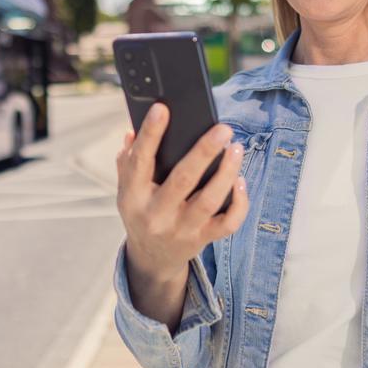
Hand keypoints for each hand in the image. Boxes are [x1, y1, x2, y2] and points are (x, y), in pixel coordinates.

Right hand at [115, 102, 249, 284]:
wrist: (151, 259)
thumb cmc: (141, 212)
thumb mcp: (127, 189)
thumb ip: (128, 160)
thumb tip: (133, 131)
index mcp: (133, 196)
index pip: (140, 161)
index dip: (150, 134)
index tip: (163, 108)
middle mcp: (156, 214)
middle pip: (183, 179)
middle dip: (204, 151)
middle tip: (223, 129)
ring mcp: (181, 229)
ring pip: (210, 200)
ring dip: (227, 172)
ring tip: (236, 148)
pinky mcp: (202, 240)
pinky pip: (227, 223)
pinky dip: (239, 202)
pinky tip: (240, 181)